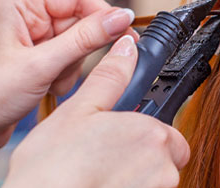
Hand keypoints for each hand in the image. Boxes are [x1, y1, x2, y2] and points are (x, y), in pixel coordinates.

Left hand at [0, 0, 137, 186]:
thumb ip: (86, 39)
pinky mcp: (32, 53)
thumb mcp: (42, 66)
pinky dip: (64, 73)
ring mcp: (27, 33)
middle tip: (66, 71)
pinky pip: (65, 56)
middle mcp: (22, 11)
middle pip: (78, 18)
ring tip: (49, 83)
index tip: (125, 36)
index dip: (103, 16)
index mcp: (17, 1)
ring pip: (76, 40)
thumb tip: (121, 17)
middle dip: (80, 49)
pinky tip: (46, 87)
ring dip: (72, 65)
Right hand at [4, 36, 189, 187]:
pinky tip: (96, 187)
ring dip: (131, 178)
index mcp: (152, 134)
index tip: (121, 138)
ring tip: (95, 174)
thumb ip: (110, 78)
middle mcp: (164, 169)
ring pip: (152, 181)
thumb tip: (127, 47)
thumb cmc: (51, 168)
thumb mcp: (78, 110)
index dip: (143, 134)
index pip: (168, 134)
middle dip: (138, 158)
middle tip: (101, 156)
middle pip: (163, 160)